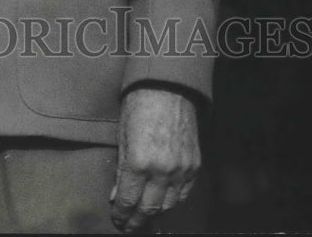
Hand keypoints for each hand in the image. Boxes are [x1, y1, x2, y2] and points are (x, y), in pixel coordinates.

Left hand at [110, 86, 200, 232]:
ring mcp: (181, 169)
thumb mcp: (122, 135)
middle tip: (128, 225)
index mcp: (139, 162)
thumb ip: (121, 169)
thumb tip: (117, 195)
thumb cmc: (139, 105)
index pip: (128, 201)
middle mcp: (162, 170)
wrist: (168, 88)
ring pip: (168, 205)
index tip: (117, 220)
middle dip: (136, 220)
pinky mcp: (194, 165)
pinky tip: (162, 201)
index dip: (121, 214)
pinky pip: (184, 193)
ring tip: (143, 215)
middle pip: (149, 208)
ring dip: (154, 212)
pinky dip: (173, 201)